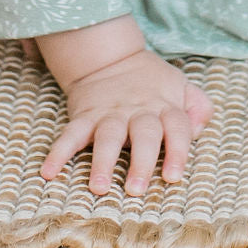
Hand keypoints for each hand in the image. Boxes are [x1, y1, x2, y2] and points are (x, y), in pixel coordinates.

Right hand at [39, 48, 213, 194]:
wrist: (111, 58)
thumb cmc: (153, 83)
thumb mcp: (181, 87)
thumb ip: (199, 106)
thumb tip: (198, 128)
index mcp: (164, 106)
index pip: (176, 127)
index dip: (177, 150)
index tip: (173, 176)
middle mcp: (138, 110)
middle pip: (143, 134)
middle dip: (140, 161)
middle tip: (135, 190)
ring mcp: (110, 112)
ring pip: (107, 135)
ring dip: (102, 161)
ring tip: (99, 187)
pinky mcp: (85, 115)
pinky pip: (71, 133)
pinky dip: (59, 152)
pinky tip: (49, 172)